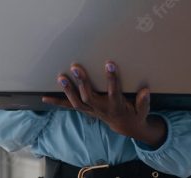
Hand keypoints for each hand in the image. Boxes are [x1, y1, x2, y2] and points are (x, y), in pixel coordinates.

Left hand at [41, 62, 166, 147]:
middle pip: (89, 96)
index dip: (112, 78)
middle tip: (75, 67)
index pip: (114, 91)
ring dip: (68, 90)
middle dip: (82, 82)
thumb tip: (146, 91)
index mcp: (116, 105)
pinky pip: (69, 106)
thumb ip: (144, 101)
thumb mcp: (143, 110)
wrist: (126, 127)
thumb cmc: (135, 113)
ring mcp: (91, 110)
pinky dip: (56, 103)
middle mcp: (101, 108)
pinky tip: (44, 98)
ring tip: (61, 78)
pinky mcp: (84, 109)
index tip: (109, 64)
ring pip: (77, 102)